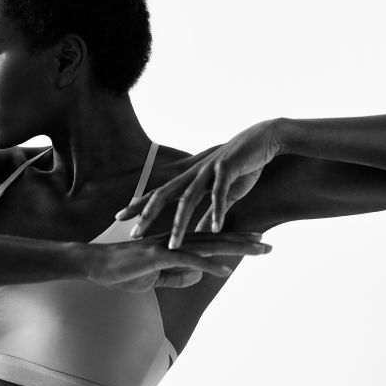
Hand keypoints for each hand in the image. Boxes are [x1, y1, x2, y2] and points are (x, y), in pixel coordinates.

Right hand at [84, 230, 271, 291]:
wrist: (94, 265)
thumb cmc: (121, 270)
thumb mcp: (154, 277)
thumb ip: (176, 276)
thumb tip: (198, 277)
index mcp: (176, 242)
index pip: (212, 239)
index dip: (235, 240)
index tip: (256, 241)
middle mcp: (176, 239)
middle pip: (217, 238)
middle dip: (245, 241)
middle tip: (269, 244)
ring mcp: (168, 245)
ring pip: (209, 244)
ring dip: (236, 247)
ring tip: (259, 249)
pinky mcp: (158, 256)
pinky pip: (188, 260)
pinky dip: (208, 265)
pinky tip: (226, 270)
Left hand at [115, 119, 282, 248]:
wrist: (265, 139)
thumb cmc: (243, 166)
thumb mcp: (225, 194)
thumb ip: (210, 213)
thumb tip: (199, 235)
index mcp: (190, 178)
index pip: (159, 193)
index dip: (139, 205)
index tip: (119, 218)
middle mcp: (194, 173)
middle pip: (164, 195)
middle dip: (147, 215)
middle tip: (133, 234)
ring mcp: (209, 170)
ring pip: (189, 199)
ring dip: (180, 223)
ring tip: (173, 245)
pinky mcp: (228, 168)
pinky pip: (220, 193)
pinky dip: (217, 212)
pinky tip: (214, 229)